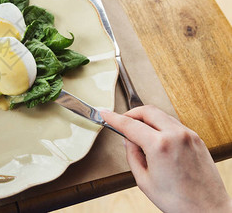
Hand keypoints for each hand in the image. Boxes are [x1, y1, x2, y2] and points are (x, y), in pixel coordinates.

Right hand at [101, 105, 231, 212]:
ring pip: (161, 115)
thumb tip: (128, 140)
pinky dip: (160, 125)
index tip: (105, 113)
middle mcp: (176, 135)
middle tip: (122, 122)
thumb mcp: (144, 180)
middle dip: (131, 114)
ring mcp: (188, 135)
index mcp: (159, 146)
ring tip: (139, 134)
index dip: (114, 118)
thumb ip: (132, 155)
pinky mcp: (196, 138)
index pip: (130, 124)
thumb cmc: (179, 201)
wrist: (209, 208)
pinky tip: (156, 138)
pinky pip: (173, 123)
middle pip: (147, 111)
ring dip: (147, 119)